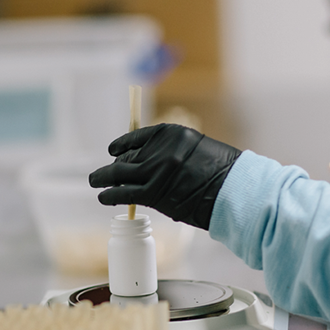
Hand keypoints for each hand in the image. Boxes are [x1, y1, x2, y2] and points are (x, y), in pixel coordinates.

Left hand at [88, 124, 241, 230]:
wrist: (235, 191)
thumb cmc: (223, 174)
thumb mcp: (197, 150)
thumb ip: (174, 153)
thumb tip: (152, 165)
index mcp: (171, 133)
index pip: (137, 137)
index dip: (122, 146)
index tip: (113, 150)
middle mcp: (160, 149)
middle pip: (127, 157)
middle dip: (112, 166)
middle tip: (99, 174)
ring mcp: (155, 170)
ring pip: (120, 174)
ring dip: (104, 179)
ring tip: (95, 182)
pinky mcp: (153, 192)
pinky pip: (124, 192)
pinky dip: (110, 194)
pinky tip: (103, 197)